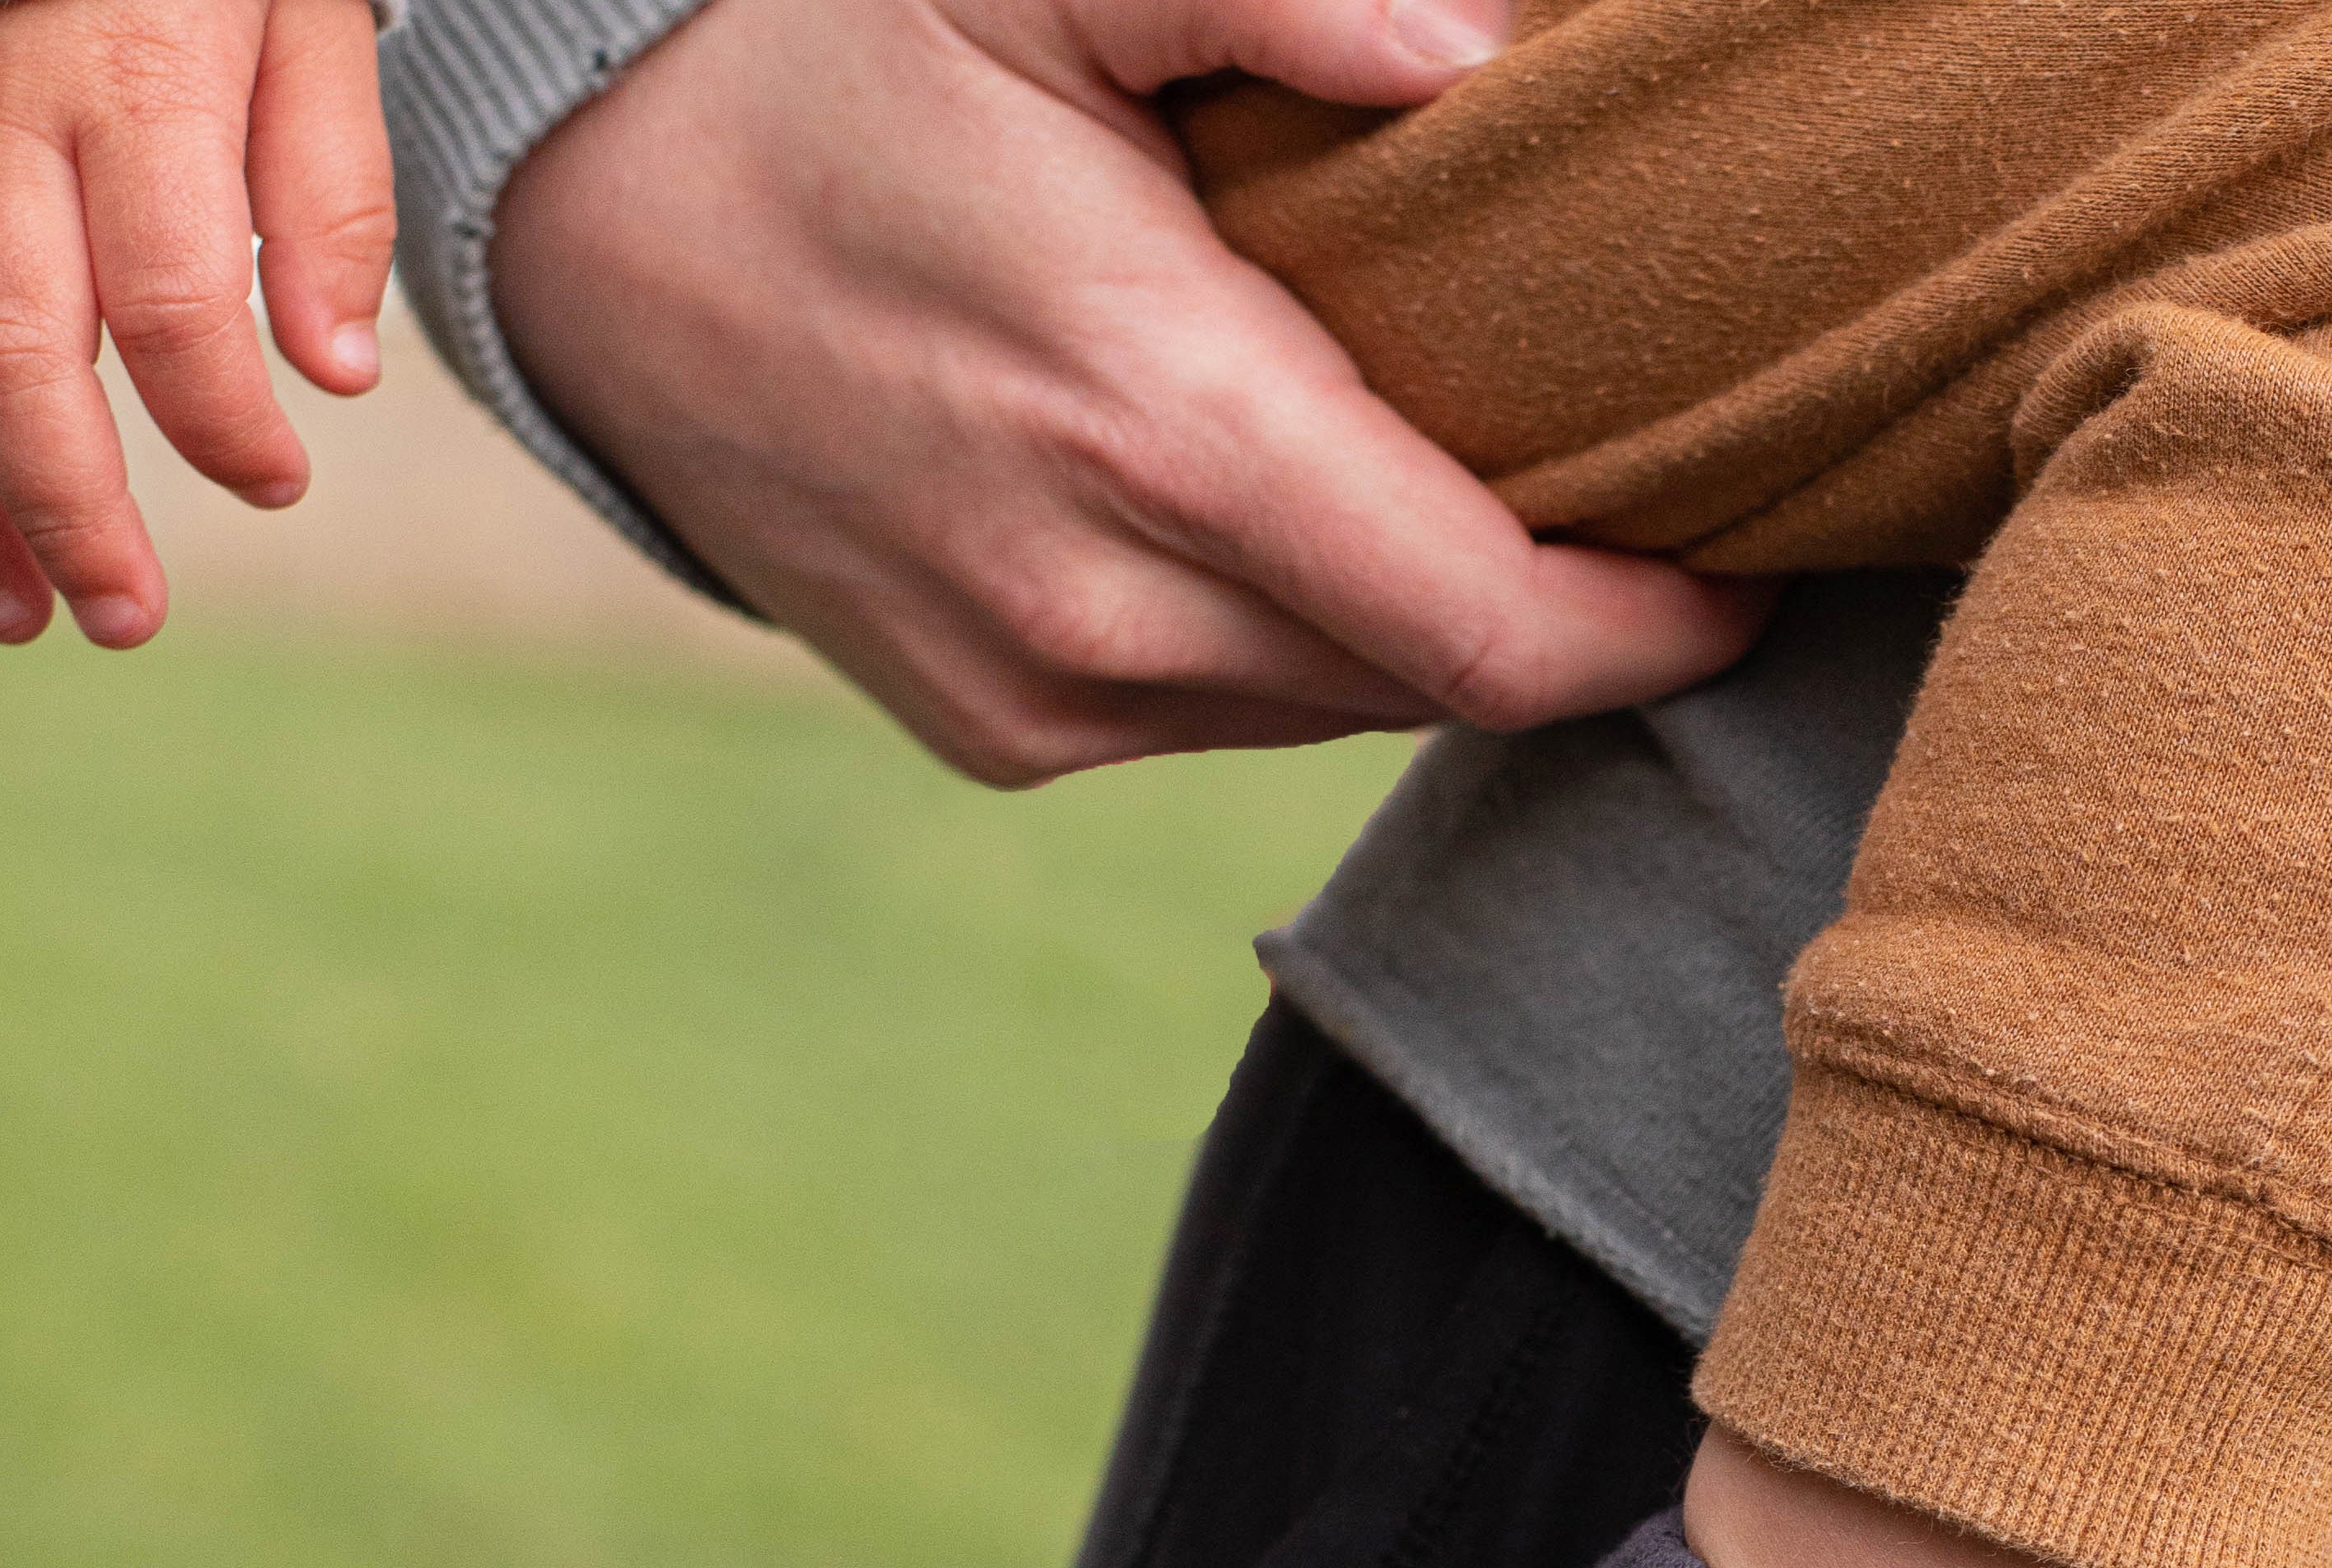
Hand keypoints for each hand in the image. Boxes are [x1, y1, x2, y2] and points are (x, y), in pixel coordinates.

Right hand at [0, 0, 391, 644]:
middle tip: (126, 621)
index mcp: (128, 83)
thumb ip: (328, 194)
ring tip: (22, 615)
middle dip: (67, 504)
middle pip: (11, 341)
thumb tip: (338, 371)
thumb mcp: (308, 32)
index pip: (168, 299)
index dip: (222, 421)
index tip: (277, 484)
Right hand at [488, 0, 1765, 780]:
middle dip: (1558, 616)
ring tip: (1461, 493)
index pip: (1499, 631)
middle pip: (1435, 679)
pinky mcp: (1002, 735)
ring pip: (1338, 708)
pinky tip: (1281, 523)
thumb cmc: (833, 67)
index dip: (1653, 631)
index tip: (1743, 578)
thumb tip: (1490, 52)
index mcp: (1156, 427)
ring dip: (1423, 621)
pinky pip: (1225, 719)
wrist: (587, 239)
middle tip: (1630, 499)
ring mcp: (1045, 696)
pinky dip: (1296, 642)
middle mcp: (1105, 609)